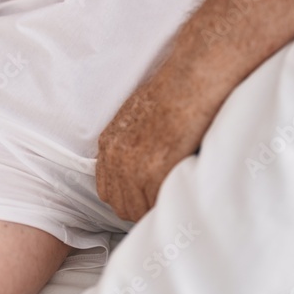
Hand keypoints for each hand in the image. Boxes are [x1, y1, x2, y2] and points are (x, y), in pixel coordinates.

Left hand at [96, 73, 212, 221]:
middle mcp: (116, 157)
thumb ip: (131, 143)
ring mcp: (134, 167)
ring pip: (138, 209)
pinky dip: (168, 204)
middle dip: (140, 208)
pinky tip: (180, 196)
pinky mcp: (155, 171)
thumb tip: (144, 161)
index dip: (126, 197)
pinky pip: (157, 203)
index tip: (142, 199)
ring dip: (154, 208)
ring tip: (172, 201)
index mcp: (109, 143)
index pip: (106, 189)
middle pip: (120, 204)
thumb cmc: (171, 95)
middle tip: (160, 205)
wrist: (187, 83)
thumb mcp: (136, 118)